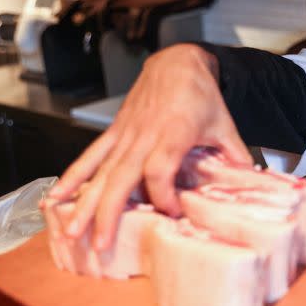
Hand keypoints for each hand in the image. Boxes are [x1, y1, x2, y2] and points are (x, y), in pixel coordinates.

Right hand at [47, 44, 251, 249]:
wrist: (178, 62)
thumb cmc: (202, 95)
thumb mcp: (225, 124)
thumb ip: (235, 154)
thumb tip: (249, 178)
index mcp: (173, 134)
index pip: (160, 171)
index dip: (162, 196)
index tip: (170, 213)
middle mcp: (144, 136)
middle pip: (121, 178)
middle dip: (108, 213)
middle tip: (100, 243)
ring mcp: (125, 134)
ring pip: (100, 171)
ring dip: (84, 202)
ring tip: (71, 230)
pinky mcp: (115, 132)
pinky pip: (91, 156)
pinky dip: (73, 176)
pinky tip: (56, 197)